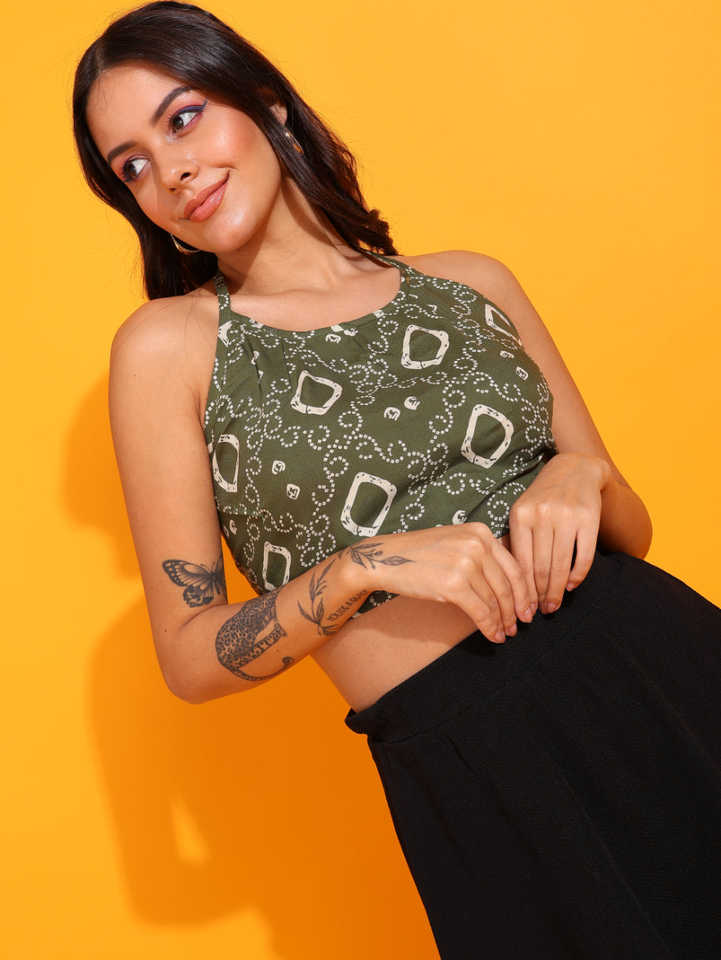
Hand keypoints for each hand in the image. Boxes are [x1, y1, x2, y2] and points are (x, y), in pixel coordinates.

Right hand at [343, 523, 535, 643]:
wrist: (385, 558)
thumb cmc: (419, 554)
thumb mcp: (456, 543)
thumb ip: (482, 555)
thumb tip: (508, 585)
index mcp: (481, 532)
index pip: (514, 565)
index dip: (525, 590)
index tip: (529, 606)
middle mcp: (477, 544)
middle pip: (508, 584)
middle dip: (517, 608)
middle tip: (522, 623)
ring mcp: (466, 563)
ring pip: (496, 600)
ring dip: (503, 621)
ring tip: (505, 632)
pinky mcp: (453, 584)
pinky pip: (481, 611)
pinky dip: (490, 627)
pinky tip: (494, 636)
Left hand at [507, 452, 610, 613]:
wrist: (574, 470)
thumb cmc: (542, 498)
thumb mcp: (522, 512)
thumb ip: (515, 541)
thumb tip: (508, 582)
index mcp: (521, 515)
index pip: (520, 562)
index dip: (522, 590)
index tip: (523, 607)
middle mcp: (542, 515)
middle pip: (541, 567)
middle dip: (540, 595)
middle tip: (540, 612)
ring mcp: (567, 516)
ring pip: (561, 565)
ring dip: (557, 590)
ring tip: (554, 604)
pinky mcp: (589, 519)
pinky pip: (584, 557)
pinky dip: (577, 576)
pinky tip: (571, 586)